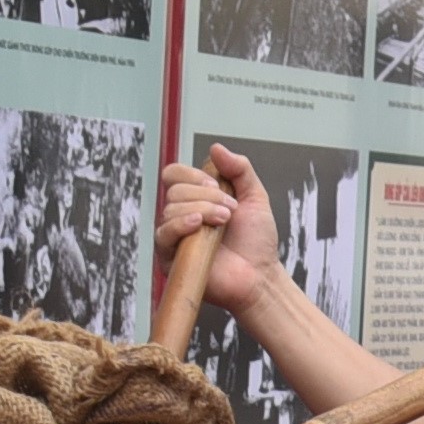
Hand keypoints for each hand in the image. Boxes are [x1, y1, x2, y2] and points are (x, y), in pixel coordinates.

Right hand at [155, 145, 284, 317]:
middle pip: (175, 189)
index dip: (192, 174)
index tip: (218, 186)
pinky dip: (181, 224)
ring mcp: (174, 237)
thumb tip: (215, 147)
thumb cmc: (256, 241)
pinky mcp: (170, 258)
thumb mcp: (255, 197)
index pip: (175, 174)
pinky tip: (198, 225)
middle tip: (230, 211)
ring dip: (202, 210)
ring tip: (224, 223)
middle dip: (206, 195)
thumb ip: (240, 169)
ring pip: (171, 208)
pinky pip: (163, 233)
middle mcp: (180, 216)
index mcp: (195, 199)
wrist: (260, 275)